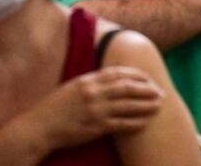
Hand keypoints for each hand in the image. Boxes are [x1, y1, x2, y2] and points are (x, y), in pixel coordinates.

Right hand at [23, 66, 163, 151]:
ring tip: (159, 105)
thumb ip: (93, 81)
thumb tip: (113, 78)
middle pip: (128, 88)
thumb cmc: (55, 106)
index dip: (137, 75)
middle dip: (147, 89)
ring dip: (146, 105)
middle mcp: (94, 93)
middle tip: (160, 91)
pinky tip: (145, 122)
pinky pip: (121, 124)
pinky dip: (135, 122)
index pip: (119, 73)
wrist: (40, 127)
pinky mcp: (96, 127)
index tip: (148, 78)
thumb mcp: (73, 86)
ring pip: (128, 106)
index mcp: (88, 80)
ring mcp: (96, 111)